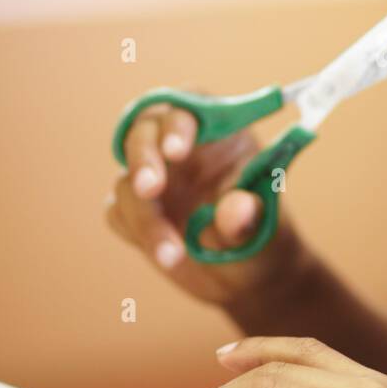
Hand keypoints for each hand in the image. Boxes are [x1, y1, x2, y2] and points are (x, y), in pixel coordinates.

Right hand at [104, 87, 304, 306]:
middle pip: (144, 130)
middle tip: (151, 189)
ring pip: (127, 181)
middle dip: (143, 158)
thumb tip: (234, 213)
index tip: (177, 151)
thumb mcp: (267, 230)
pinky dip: (138, 234)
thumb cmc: (265, 240)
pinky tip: (168, 255)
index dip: (177, 122)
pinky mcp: (136, 210)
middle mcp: (182, 149)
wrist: (246, 280)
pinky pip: (119, 213)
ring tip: (175, 256)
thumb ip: (250, 217)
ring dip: (146, 218)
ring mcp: (156, 178)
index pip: (190, 107)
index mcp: (219, 133)